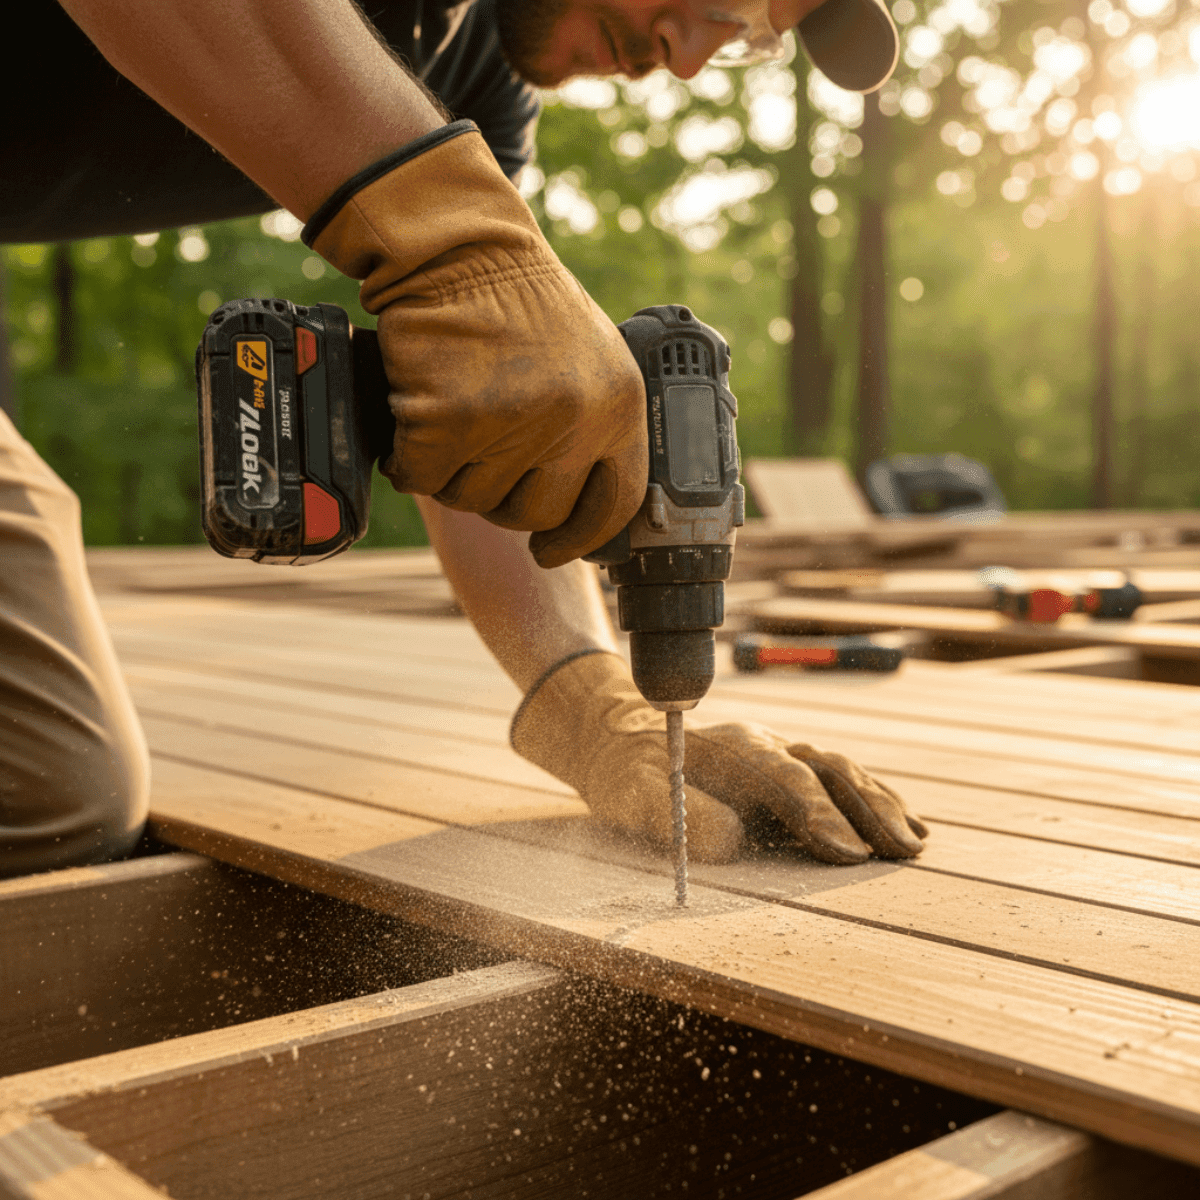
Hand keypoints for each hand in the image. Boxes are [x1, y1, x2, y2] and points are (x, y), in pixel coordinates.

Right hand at [306, 122, 646, 568]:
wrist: (459, 247)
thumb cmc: (519, 304)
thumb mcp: (590, 361)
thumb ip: (594, 429)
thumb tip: (582, 515)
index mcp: (618, 408)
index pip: (613, 505)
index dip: (580, 538)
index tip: (553, 550)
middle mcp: (572, 421)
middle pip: (534, 514)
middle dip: (502, 498)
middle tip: (481, 460)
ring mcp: (511, 423)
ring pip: (473, 500)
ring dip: (452, 473)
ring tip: (450, 420)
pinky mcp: (448, 420)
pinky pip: (422, 479)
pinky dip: (409, 460)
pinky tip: (413, 423)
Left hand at [511, 652, 927, 863]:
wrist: (623, 737)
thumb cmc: (628, 774)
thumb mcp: (632, 795)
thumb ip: (676, 817)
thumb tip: (732, 839)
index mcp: (732, 749)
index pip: (785, 778)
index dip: (818, 813)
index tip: (847, 851)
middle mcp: (766, 744)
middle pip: (829, 769)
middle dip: (868, 811)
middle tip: (900, 853)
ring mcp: (783, 752)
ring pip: (844, 771)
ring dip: (882, 806)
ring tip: (915, 844)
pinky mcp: (791, 766)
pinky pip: (843, 778)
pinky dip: (878, 799)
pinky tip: (909, 824)